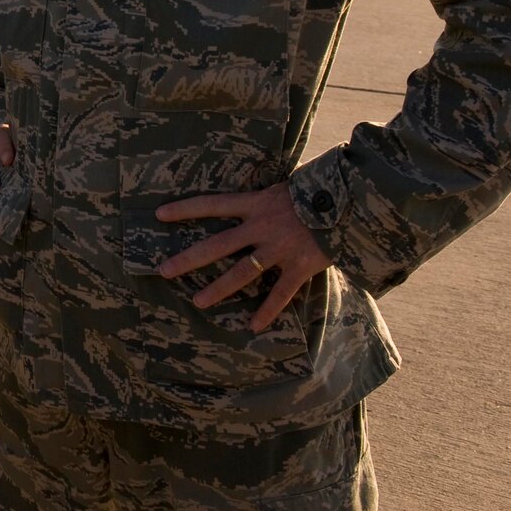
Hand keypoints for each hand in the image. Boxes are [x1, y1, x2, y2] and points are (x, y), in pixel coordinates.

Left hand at [156, 182, 331, 332]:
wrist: (351, 202)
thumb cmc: (317, 189)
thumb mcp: (284, 186)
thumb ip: (265, 198)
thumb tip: (253, 199)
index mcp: (256, 203)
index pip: (212, 204)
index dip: (185, 209)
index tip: (158, 215)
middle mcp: (261, 227)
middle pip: (217, 245)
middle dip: (189, 258)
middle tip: (164, 270)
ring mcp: (279, 249)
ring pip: (242, 273)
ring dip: (219, 289)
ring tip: (197, 302)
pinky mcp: (300, 266)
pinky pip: (280, 293)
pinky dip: (268, 310)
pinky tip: (253, 325)